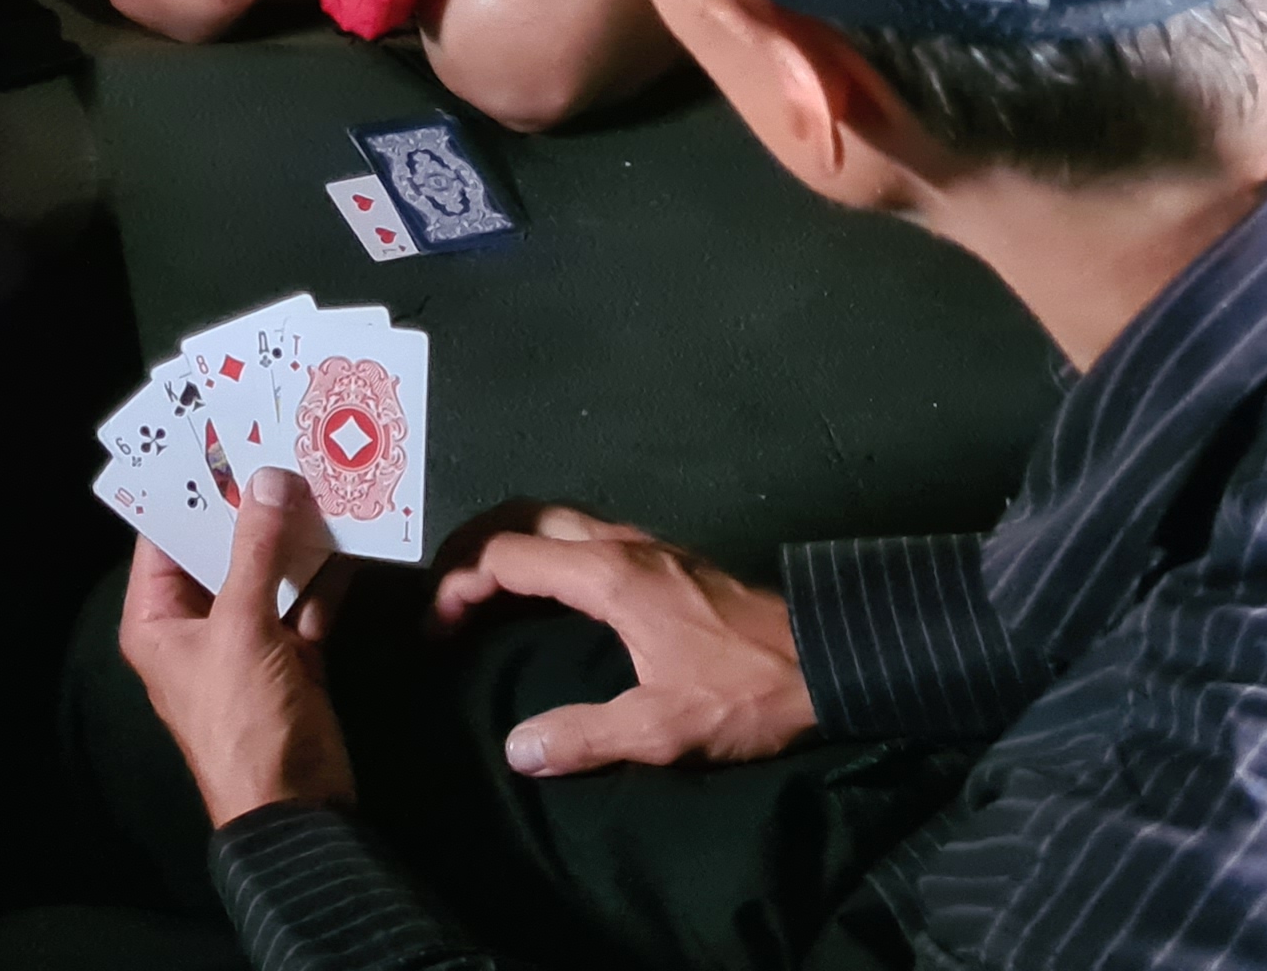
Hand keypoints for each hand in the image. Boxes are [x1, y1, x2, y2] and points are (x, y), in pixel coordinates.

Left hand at [119, 469, 358, 826]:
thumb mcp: (243, 628)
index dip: (189, 488)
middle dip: (251, 503)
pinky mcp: (293, 656)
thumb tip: (270, 478)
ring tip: (319, 470)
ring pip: (267, 571)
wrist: (297, 812)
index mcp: (158, 620)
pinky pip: (305, 601)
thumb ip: (258, 551)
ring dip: (293, 533)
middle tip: (279, 438)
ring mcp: (247, 640)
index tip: (217, 433)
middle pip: (220, 549)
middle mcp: (197, 624)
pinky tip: (349, 529)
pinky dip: (325, 573)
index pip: (164, 536)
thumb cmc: (245, 721)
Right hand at [428, 504, 813, 773]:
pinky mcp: (668, 558)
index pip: (506, 557)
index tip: (437, 630)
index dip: (457, 586)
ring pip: (556, 517)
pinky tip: (551, 589)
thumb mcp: (665, 728)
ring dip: (510, 542)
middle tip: (444, 592)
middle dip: (472, 545)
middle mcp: (621, 543)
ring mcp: (647, 544)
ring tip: (484, 586)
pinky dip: (545, 548)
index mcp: (608, 575)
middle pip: (523, 516)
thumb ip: (586, 736)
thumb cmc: (745, 691)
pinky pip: (584, 532)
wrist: (830, 660)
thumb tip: (517, 749)